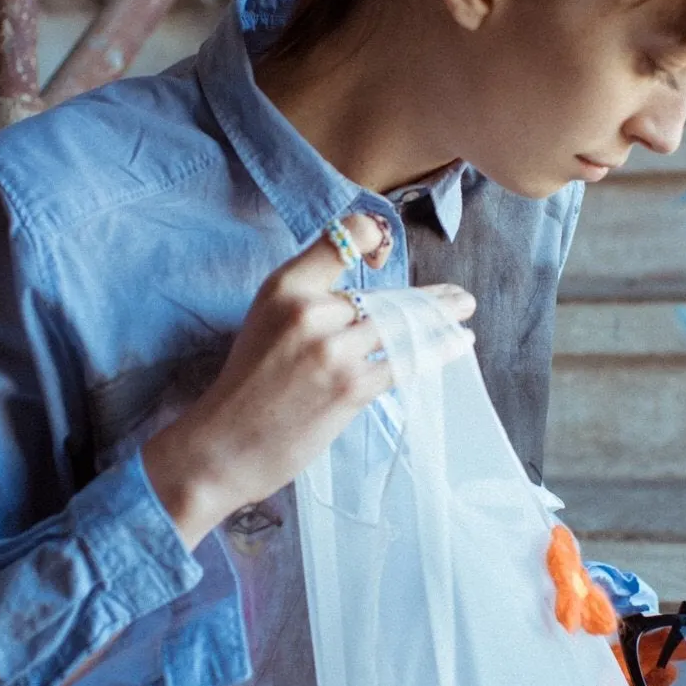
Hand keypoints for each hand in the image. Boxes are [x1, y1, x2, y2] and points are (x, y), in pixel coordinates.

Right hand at [142, 213, 475, 550]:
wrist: (222, 446)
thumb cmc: (246, 387)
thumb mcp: (266, 321)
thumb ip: (310, 300)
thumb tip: (363, 298)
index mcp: (285, 287)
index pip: (343, 239)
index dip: (372, 239)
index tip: (387, 256)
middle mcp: (310, 310)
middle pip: (382, 295)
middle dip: (426, 299)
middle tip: (458, 298)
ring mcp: (332, 350)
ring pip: (399, 326)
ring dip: (439, 321)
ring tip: (462, 315)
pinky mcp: (349, 387)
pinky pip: (404, 362)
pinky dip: (435, 352)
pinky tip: (455, 344)